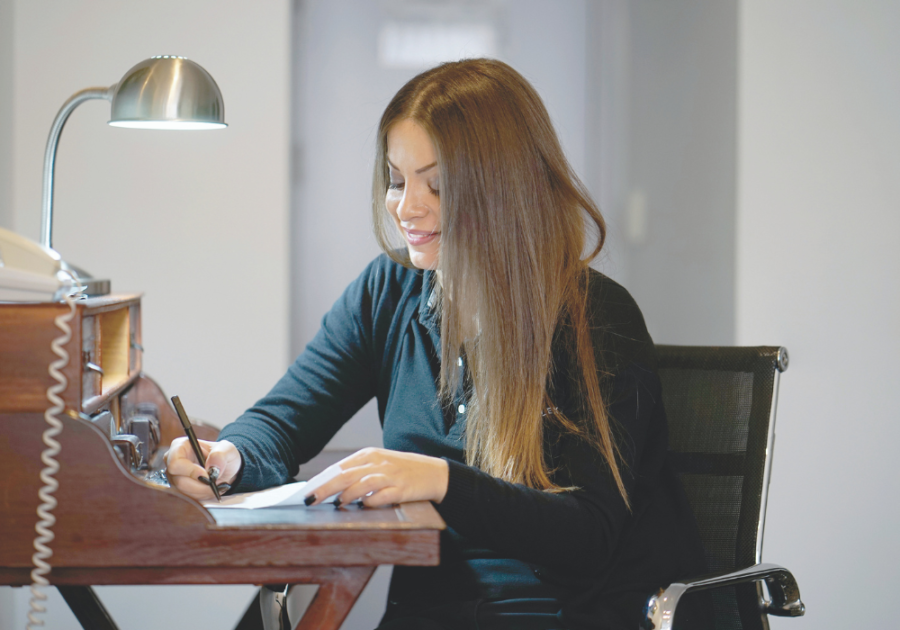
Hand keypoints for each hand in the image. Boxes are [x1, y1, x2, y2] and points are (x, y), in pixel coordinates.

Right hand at [165, 438, 241, 500]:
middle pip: (178, 480)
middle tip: (213, 483)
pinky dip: (202, 495)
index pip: (175, 462)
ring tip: (215, 484)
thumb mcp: (228, 450)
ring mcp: (174, 476)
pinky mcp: (178, 488)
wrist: (225, 469)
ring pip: (183, 491)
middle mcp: (173, 461)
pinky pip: (188, 497)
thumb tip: (212, 467)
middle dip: (199, 485)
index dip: (190, 471)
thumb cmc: (224, 456)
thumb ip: (220, 455)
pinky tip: (210, 488)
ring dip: (202, 491)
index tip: (206, 475)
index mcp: (181, 446)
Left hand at [306, 447, 448, 507]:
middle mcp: (377, 463)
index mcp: (368, 455)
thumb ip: (356, 473)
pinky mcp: (401, 489)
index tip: (306, 492)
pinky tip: (362, 507)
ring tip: (336, 504)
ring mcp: (390, 476)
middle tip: (310, 500)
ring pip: (361, 484)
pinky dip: (370, 502)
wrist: (435, 473)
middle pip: (345, 475)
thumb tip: (328, 488)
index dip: (321, 480)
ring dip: (346, 495)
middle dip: (325, 488)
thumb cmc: (402, 470)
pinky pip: (382, 496)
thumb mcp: (378, 464)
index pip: (339, 467)